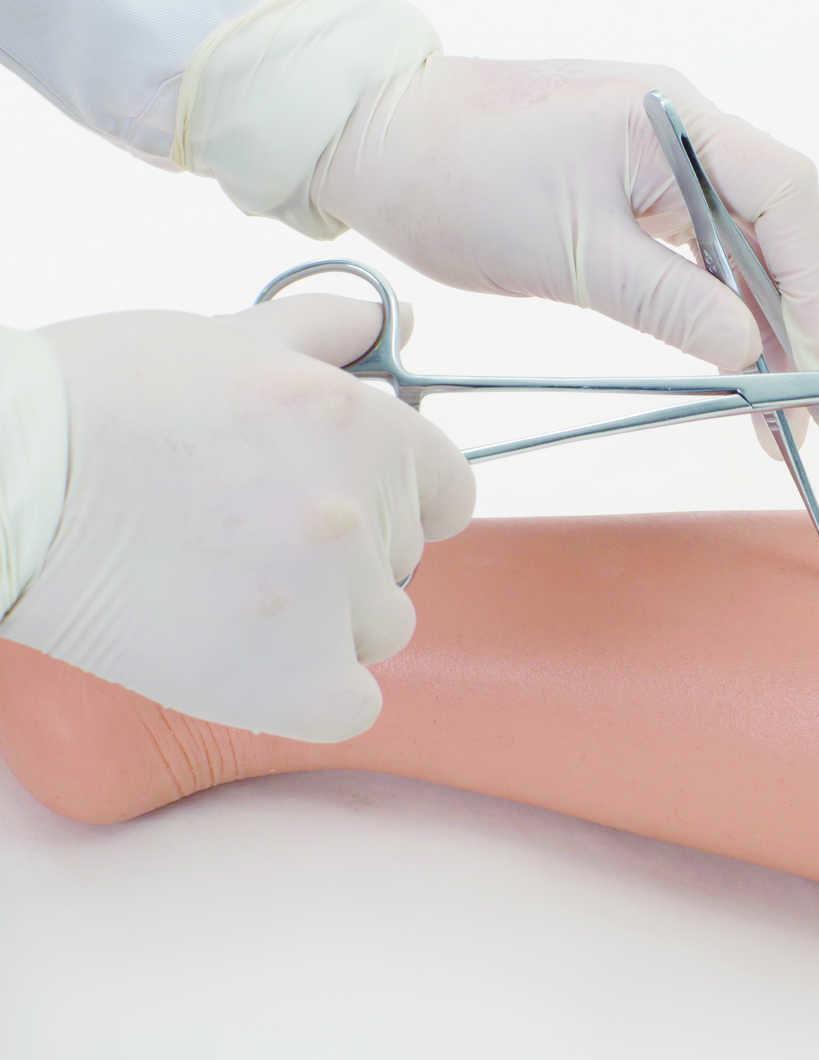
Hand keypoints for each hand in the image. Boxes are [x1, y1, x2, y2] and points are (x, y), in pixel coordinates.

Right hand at [0, 295, 474, 741]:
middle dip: (348, 550)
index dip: (396, 497)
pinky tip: (249, 660)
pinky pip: (352, 706)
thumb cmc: (98, 399)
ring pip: (379, 628)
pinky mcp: (289, 683)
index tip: (335, 499)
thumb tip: (397, 321)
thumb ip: (330, 329)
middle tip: (248, 534)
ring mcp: (329, 601)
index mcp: (364, 426)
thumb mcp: (225, 336)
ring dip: (328, 620)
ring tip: (230, 589)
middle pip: (403, 558)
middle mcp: (360, 511)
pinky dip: (310, 693)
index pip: (447, 489)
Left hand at [310, 57, 818, 455]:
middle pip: (787, 223)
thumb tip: (750, 352)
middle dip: (813, 318)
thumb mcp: (569, 255)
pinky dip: (732, 309)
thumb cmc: (459, 180)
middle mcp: (686, 129)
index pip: (786, 197)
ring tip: (791, 407)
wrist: (380, 139)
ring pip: (754, 244)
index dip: (815, 286)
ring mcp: (667, 157)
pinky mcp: (641, 188)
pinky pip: (710, 249)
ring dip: (778, 324)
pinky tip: (744, 365)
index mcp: (674, 121)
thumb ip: (669, 301)